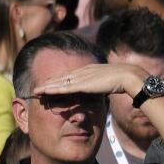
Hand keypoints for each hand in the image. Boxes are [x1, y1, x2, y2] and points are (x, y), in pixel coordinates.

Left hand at [33, 63, 148, 96]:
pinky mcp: (82, 84)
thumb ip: (100, 87)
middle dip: (48, 83)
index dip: (57, 81)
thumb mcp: (107, 83)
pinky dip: (53, 89)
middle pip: (61, 78)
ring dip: (46, 87)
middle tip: (36, 88)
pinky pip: (64, 87)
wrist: (129, 76)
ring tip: (35, 91)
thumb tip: (98, 93)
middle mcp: (82, 72)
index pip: (68, 76)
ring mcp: (81, 77)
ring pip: (59, 82)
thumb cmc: (123, 81)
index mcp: (88, 71)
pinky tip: (44, 91)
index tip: (48, 85)